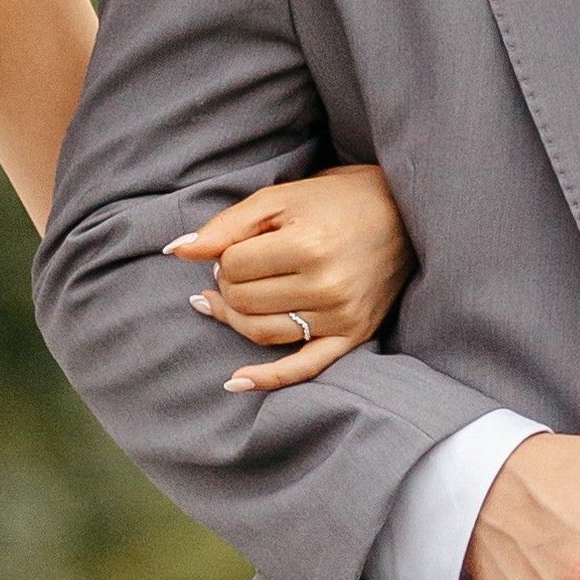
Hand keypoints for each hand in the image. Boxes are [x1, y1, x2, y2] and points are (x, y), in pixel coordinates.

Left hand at [170, 160, 412, 395]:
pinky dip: (267, 379)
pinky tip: (234, 381)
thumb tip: (176, 251)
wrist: (404, 213)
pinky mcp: (353, 336)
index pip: (233, 267)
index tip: (238, 245)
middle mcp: (326, 286)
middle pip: (243, 301)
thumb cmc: (337, 200)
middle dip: (229, 284)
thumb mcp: (280, 198)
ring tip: (229, 300)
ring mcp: (341, 316)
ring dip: (234, 318)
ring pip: (261, 333)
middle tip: (238, 267)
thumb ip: (226, 226)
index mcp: (307, 245)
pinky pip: (304, 368)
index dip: (224, 256)